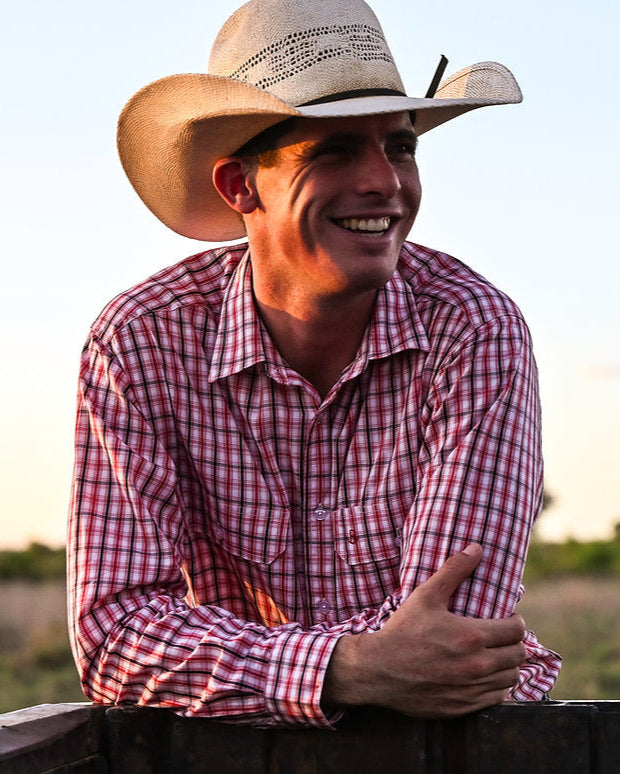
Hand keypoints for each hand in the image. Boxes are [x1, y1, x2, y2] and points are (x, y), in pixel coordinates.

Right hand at [323, 544, 525, 717]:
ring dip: (509, 665)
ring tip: (496, 655)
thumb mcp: (425, 595)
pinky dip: (498, 686)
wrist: (378, 670)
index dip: (515, 622)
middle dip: (514, 643)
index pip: (516, 630)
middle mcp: (476, 665)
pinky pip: (498, 698)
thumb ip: (453, 570)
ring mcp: (471, 690)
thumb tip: (476, 548)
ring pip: (511, 678)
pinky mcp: (464, 707)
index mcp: (471, 636)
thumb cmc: (402, 630)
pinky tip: (486, 676)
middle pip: (519, 655)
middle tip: (502, 637)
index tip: (506, 619)